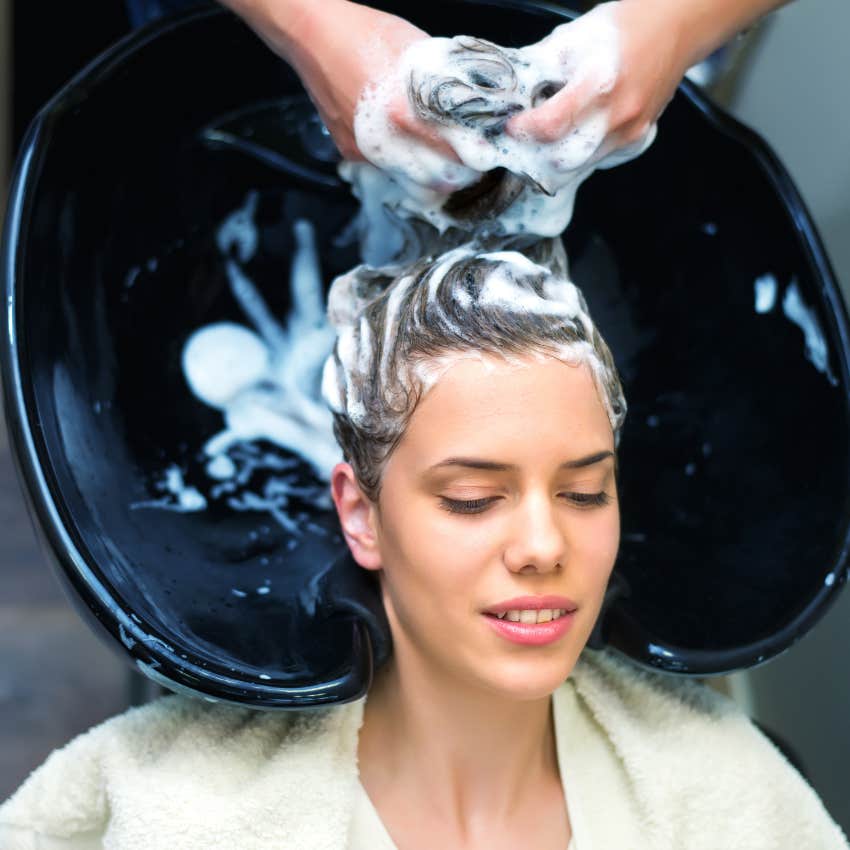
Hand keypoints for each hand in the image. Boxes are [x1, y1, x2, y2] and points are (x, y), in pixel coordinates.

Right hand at [246, 0, 460, 166]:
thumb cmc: (365, 34)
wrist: (312, 35)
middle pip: (435, 181)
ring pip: (410, 180)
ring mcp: (365, 151)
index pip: (455, 157)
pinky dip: (399, 158)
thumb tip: (480, 103)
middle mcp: (384, 141)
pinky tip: (401, 137)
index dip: (475, 159)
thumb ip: (449, 83)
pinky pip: (385, 166)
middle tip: (467, 159)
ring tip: (439, 152)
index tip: (485, 155)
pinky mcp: (351, 152)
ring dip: (429, 172)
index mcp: (406, 115)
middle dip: (457, 174)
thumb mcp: (421, 53)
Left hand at [506, 0, 689, 162]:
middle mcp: (618, 114)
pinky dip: (576, 157)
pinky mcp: (635, 141)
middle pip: (563, 161)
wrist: (675, 27)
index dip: (524, 130)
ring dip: (553, 160)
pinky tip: (572, 136)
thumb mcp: (573, 37)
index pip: (552, 125)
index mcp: (600, 82)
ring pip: (579, 168)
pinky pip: (596, 162)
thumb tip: (508, 93)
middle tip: (523, 139)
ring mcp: (629, 132)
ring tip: (544, 138)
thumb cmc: (623, 28)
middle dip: (535, 155)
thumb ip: (538, 68)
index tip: (512, 124)